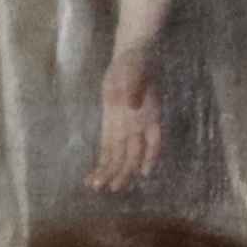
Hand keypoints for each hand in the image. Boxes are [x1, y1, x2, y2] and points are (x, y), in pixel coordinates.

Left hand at [85, 71, 164, 196]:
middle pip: (132, 154)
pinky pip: (107, 147)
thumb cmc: (136, 64)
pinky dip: (102, 162)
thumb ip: (134, 89)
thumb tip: (132, 105)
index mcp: (148, 116)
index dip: (150, 157)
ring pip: (119, 156)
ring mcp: (124, 128)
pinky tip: (94, 175)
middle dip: (123, 171)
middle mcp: (138, 126)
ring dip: (110, 172)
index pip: (152, 141)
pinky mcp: (111, 126)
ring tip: (97, 187)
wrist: (128, 58)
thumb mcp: (135, 73)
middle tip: (113, 188)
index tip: (143, 172)